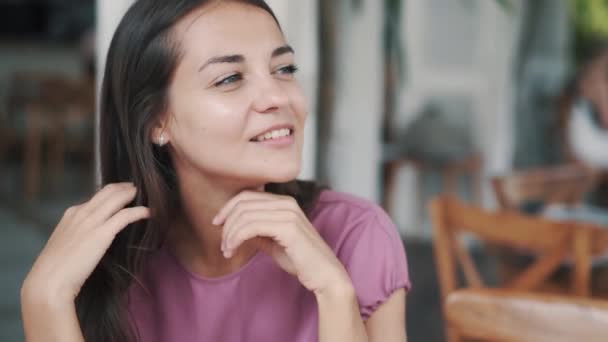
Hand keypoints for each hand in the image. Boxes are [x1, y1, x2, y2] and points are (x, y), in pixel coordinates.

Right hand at [22, 183, 149, 305]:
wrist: (49, 281)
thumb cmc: (56, 268)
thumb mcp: (66, 242)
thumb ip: (79, 234)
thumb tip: (94, 235)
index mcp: (72, 214)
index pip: (96, 196)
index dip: (112, 193)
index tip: (123, 193)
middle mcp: (82, 212)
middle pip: (108, 191)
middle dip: (125, 187)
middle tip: (137, 188)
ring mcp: (92, 221)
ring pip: (117, 198)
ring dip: (132, 194)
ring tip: (145, 194)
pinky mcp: (103, 232)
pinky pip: (126, 215)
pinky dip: (139, 211)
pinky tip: (149, 212)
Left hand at [213, 191, 351, 294]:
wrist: (324, 275)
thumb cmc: (301, 260)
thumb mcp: (274, 241)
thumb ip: (258, 230)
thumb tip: (237, 227)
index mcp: (284, 202)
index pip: (247, 195)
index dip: (228, 208)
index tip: (217, 224)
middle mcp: (287, 203)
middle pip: (243, 203)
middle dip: (227, 223)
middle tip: (223, 244)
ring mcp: (288, 213)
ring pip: (244, 215)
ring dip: (230, 234)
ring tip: (227, 251)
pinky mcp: (288, 227)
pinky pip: (251, 227)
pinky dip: (236, 238)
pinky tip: (233, 250)